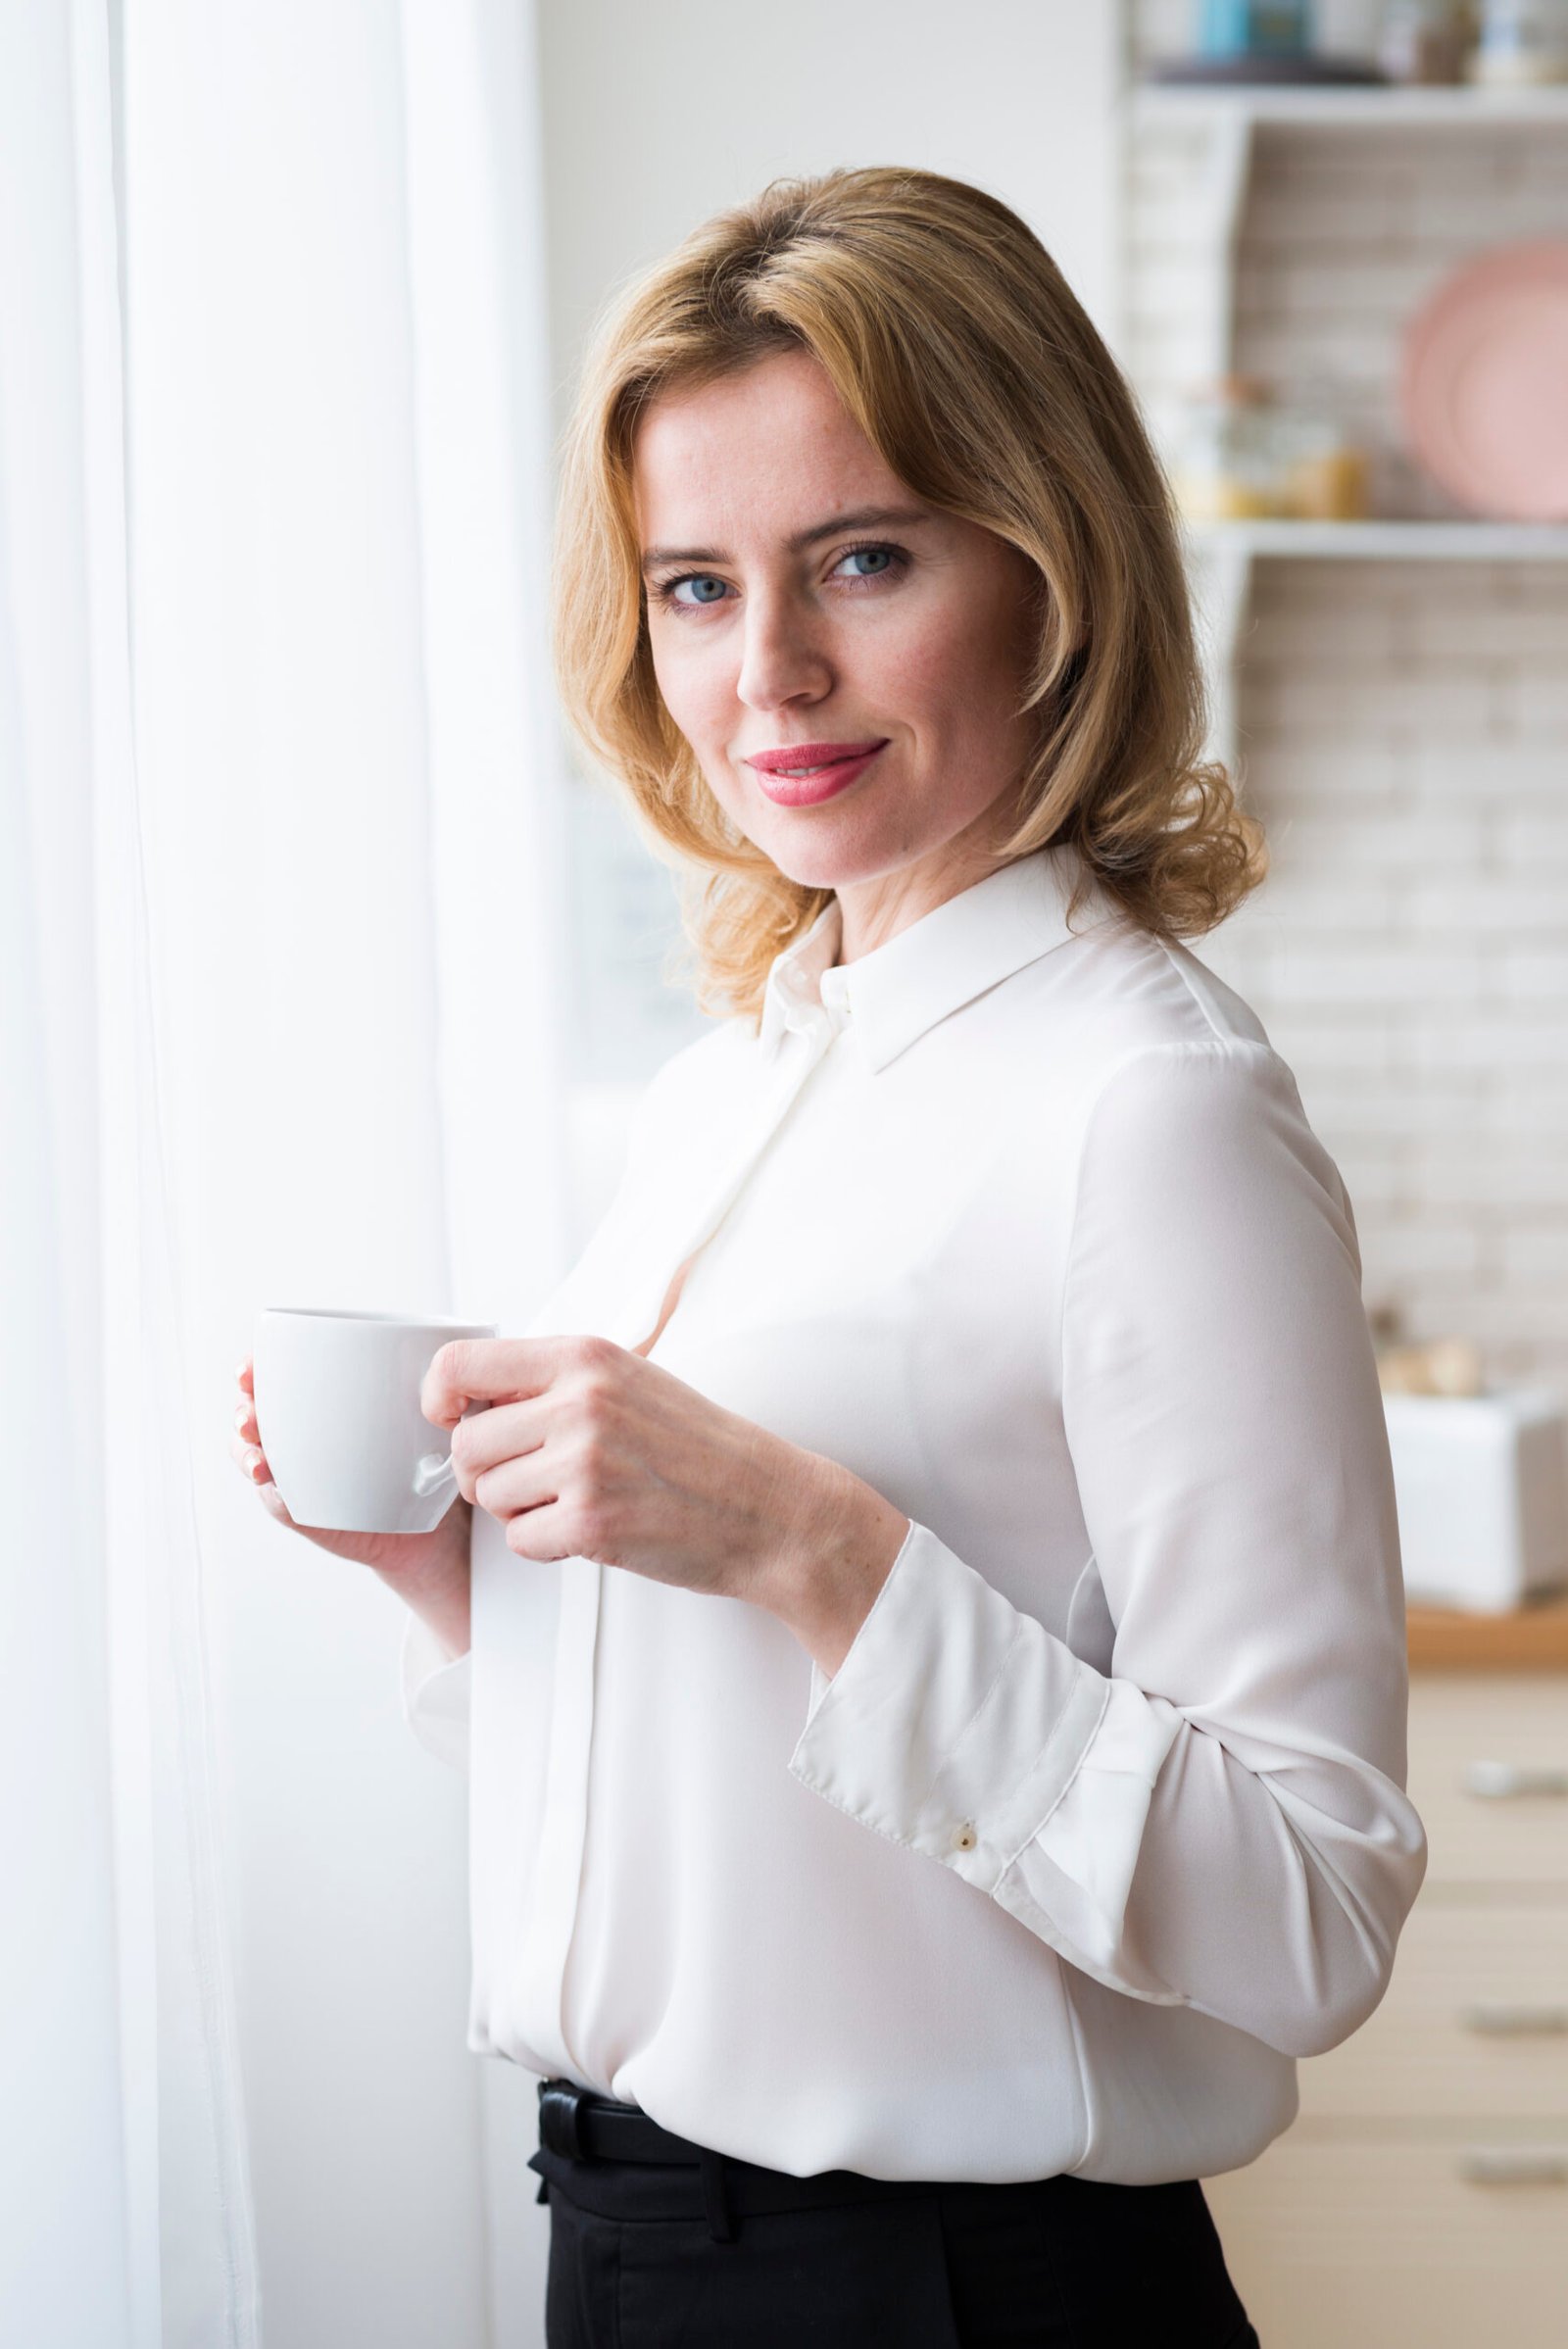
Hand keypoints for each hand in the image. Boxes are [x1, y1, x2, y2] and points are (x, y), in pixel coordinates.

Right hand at [229, 1353, 470, 1580]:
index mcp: (314, 1397)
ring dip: (246, 1454)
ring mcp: (292, 1469)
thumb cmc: (418, 1450)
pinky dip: (273, 1494)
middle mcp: (294, 1430)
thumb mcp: (416, 1410)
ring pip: (250, 1454)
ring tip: (260, 1461)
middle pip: (250, 1411)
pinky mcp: (301, 1508)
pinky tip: (276, 1490)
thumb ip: (413, 1388)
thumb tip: (432, 1369)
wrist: (424, 1516)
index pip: (268, 1374)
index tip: (251, 1368)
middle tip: (250, 1416)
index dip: (251, 1368)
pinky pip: (277, 1500)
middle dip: (242, 1410)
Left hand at [420, 1334, 908, 1657]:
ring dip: (519, 1510)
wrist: (771, 1507)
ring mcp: (586, 1462)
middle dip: (484, 1472)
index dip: (438, 1400)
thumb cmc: (699, 1448)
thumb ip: (555, 1381)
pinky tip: (589, 1531)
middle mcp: (581, 1401)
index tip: (451, 1421)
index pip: (458, 1364)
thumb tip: (467, 1397)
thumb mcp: (631, 1381)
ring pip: (486, 1495)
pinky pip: (519, 1540)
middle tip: (530, 1480)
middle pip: (464, 1443)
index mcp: (585, 1356)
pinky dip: (545, 1545)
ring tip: (573, 1502)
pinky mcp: (593, 1523)